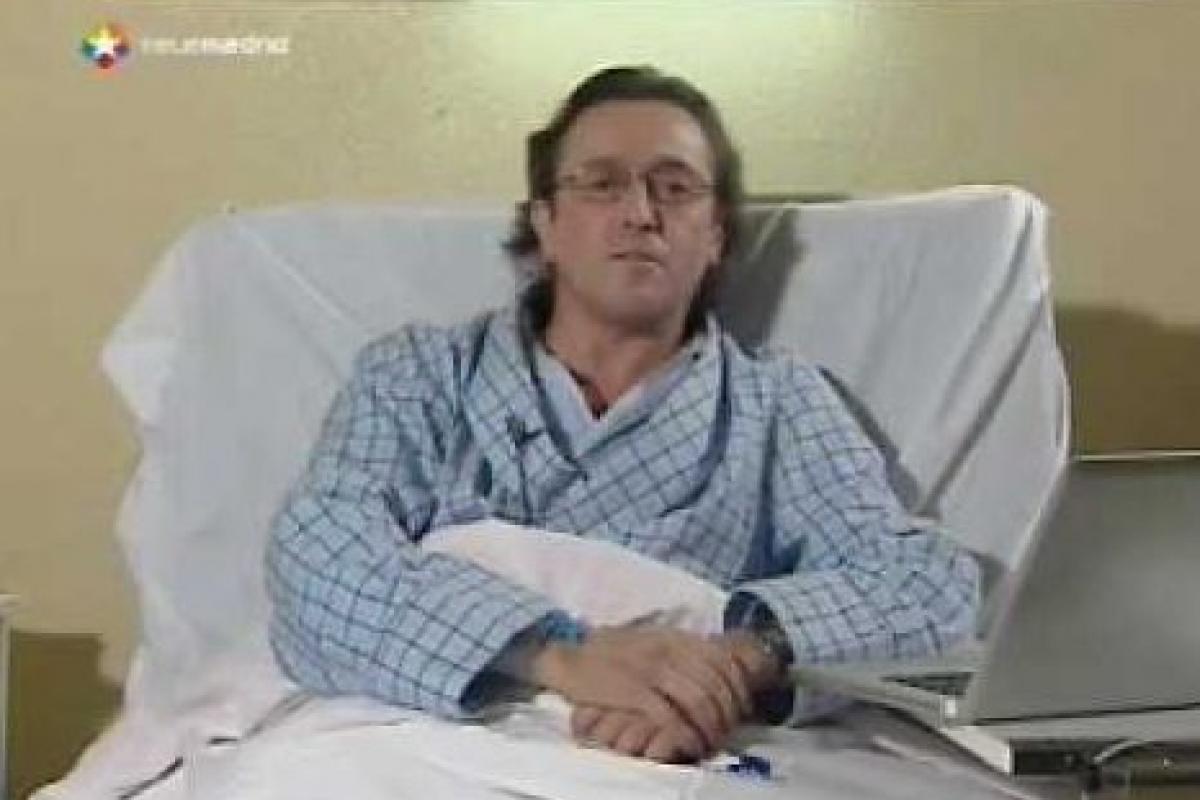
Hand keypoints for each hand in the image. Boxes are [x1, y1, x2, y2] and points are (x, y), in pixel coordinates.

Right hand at [531, 625, 753, 752]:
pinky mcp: (634, 692)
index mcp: (675, 637)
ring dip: (711, 727)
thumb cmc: (613, 653)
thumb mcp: (652, 640)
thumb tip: (717, 665)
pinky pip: (671, 716)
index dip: (739, 687)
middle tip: (729, 731)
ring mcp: (651, 670)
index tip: (742, 708)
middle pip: (715, 684)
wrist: (570, 658)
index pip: (723, 660)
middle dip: (728, 713)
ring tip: (712, 742)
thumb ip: (681, 650)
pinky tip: (691, 745)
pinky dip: (687, 734)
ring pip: (699, 701)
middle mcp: (668, 650)